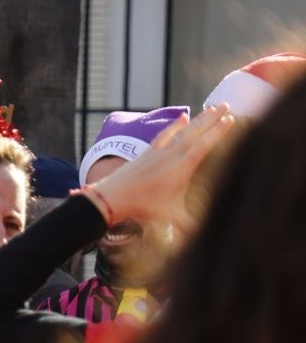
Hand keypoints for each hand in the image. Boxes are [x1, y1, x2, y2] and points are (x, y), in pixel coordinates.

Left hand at [87, 103, 233, 234]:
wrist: (111, 198)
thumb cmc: (142, 208)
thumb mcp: (170, 217)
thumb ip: (191, 225)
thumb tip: (210, 238)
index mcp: (181, 168)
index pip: (204, 144)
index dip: (218, 131)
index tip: (231, 118)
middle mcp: (171, 155)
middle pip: (195, 132)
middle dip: (212, 118)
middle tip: (226, 104)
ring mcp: (158, 152)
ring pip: (182, 130)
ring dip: (197, 119)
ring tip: (210, 108)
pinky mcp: (146, 152)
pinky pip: (164, 134)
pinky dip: (175, 125)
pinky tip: (183, 117)